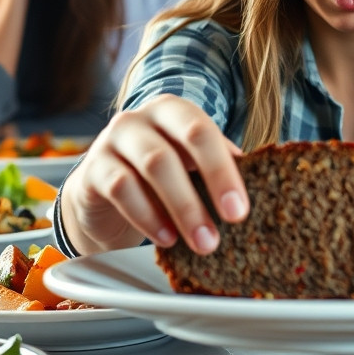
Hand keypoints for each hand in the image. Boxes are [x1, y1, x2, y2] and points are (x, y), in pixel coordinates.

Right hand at [60, 95, 247, 254]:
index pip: (202, 131)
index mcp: (173, 112)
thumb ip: (217, 168)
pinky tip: (167, 239)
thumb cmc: (156, 179)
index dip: (224, 169)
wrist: (100, 195)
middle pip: (179, 144)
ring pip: (153, 166)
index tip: (241, 209)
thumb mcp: (188, 168)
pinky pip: (121, 189)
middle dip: (209, 185)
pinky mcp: (91, 170)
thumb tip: (262, 183)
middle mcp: (140, 118)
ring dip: (183, 207)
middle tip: (230, 225)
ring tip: (203, 242)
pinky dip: (148, 217)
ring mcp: (112, 140)